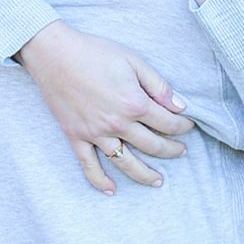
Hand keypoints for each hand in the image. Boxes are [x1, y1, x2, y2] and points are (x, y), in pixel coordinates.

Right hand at [17, 21, 193, 193]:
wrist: (55, 55)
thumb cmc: (95, 53)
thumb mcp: (134, 61)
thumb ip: (158, 85)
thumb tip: (179, 106)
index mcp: (134, 103)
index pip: (167, 122)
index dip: (182, 126)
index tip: (188, 126)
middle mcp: (117, 124)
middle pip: (152, 145)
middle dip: (171, 150)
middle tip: (182, 152)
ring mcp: (96, 134)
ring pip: (126, 163)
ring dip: (145, 175)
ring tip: (158, 181)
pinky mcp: (76, 137)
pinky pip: (89, 166)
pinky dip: (100, 181)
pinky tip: (112, 190)